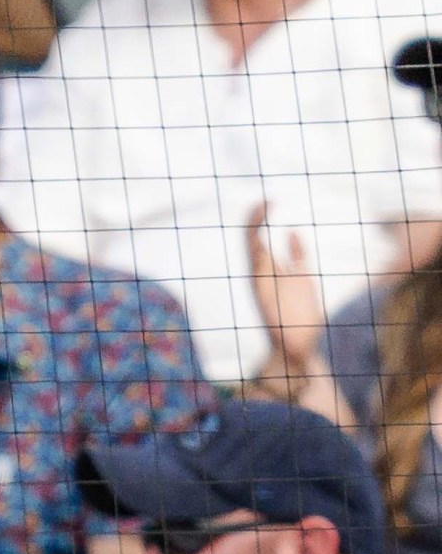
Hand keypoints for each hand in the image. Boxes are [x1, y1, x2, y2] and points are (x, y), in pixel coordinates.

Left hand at [247, 201, 326, 380]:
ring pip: (272, 247)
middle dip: (258, 219)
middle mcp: (269, 276)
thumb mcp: (285, 319)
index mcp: (261, 280)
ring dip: (270, 227)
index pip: (253, 244)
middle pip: (257, 242)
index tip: (267, 204)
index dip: (256, 222)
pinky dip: (295, 245)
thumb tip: (276, 283)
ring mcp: (284, 279)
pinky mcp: (300, 283)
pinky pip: (296, 258)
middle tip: (267, 198)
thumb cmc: (290, 343)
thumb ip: (279, 296)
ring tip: (271, 204)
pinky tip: (294, 232)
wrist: (296, 354)